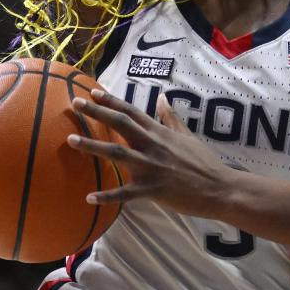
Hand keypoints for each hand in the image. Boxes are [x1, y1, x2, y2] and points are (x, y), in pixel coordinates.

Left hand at [67, 90, 226, 214]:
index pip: (132, 112)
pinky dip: (107, 196)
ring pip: (117, 153)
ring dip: (93, 146)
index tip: (92, 91)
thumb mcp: (187, 136)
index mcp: (160, 133)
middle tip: (75, 102)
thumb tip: (162, 98)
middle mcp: (153, 145)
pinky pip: (126, 193)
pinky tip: (89, 197)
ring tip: (70, 139)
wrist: (220, 188)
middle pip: (121, 125)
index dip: (111, 101)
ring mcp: (152, 167)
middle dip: (97, 112)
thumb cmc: (204, 162)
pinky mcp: (153, 189)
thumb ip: (171, 118)